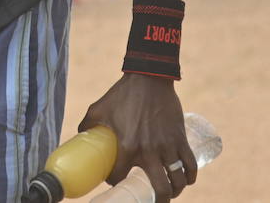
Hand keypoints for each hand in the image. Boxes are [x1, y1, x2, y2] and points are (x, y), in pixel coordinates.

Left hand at [79, 74, 197, 201]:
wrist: (148, 78)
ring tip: (170, 191)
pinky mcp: (180, 138)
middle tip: (152, 199)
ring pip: (177, 180)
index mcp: (127, 146)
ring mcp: (167, 146)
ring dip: (175, 191)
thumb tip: (80, 136)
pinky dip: (190, 176)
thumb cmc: (122, 94)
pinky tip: (186, 179)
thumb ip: (87, 125)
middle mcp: (149, 151)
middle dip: (157, 200)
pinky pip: (190, 164)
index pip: (119, 178)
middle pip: (160, 188)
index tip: (115, 180)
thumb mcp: (98, 109)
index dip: (114, 182)